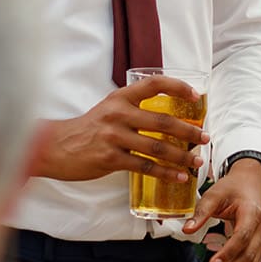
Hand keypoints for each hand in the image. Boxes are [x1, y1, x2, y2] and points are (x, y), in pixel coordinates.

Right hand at [35, 79, 208, 183]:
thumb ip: (133, 108)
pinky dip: (165, 173)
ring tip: (196, 161)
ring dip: (182, 155)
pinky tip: (178, 176)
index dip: (177, 87)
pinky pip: (145, 166)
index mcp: (120, 97)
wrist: (56, 146)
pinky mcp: (111, 158)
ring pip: (157, 147)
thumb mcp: (108, 109)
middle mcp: (118, 114)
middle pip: (163, 122)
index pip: (154, 85)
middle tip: (204, 137)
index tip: (196, 96)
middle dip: (189, 131)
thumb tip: (165, 115)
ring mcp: (115, 137)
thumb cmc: (87, 129)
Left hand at [188, 159, 260, 261]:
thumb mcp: (215, 193)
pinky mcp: (257, 254)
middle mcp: (260, 233)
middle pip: (246, 259)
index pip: (242, 238)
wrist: (253, 186)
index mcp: (252, 215)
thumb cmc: (232, 189)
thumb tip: (186, 230)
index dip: (228, 252)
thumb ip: (201, 211)